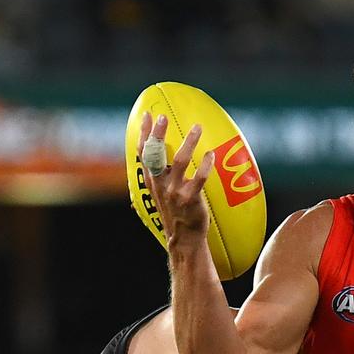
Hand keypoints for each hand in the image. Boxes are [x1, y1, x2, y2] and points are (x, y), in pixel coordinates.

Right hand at [138, 111, 213, 249]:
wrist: (184, 238)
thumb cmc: (176, 215)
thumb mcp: (161, 197)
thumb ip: (158, 180)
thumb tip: (152, 167)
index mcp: (152, 182)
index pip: (143, 154)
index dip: (144, 134)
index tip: (148, 115)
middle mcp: (161, 185)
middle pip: (155, 154)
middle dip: (157, 134)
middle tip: (163, 116)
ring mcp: (175, 192)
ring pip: (180, 161)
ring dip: (188, 142)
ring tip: (196, 127)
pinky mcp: (190, 199)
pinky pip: (200, 178)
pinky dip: (206, 165)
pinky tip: (210, 154)